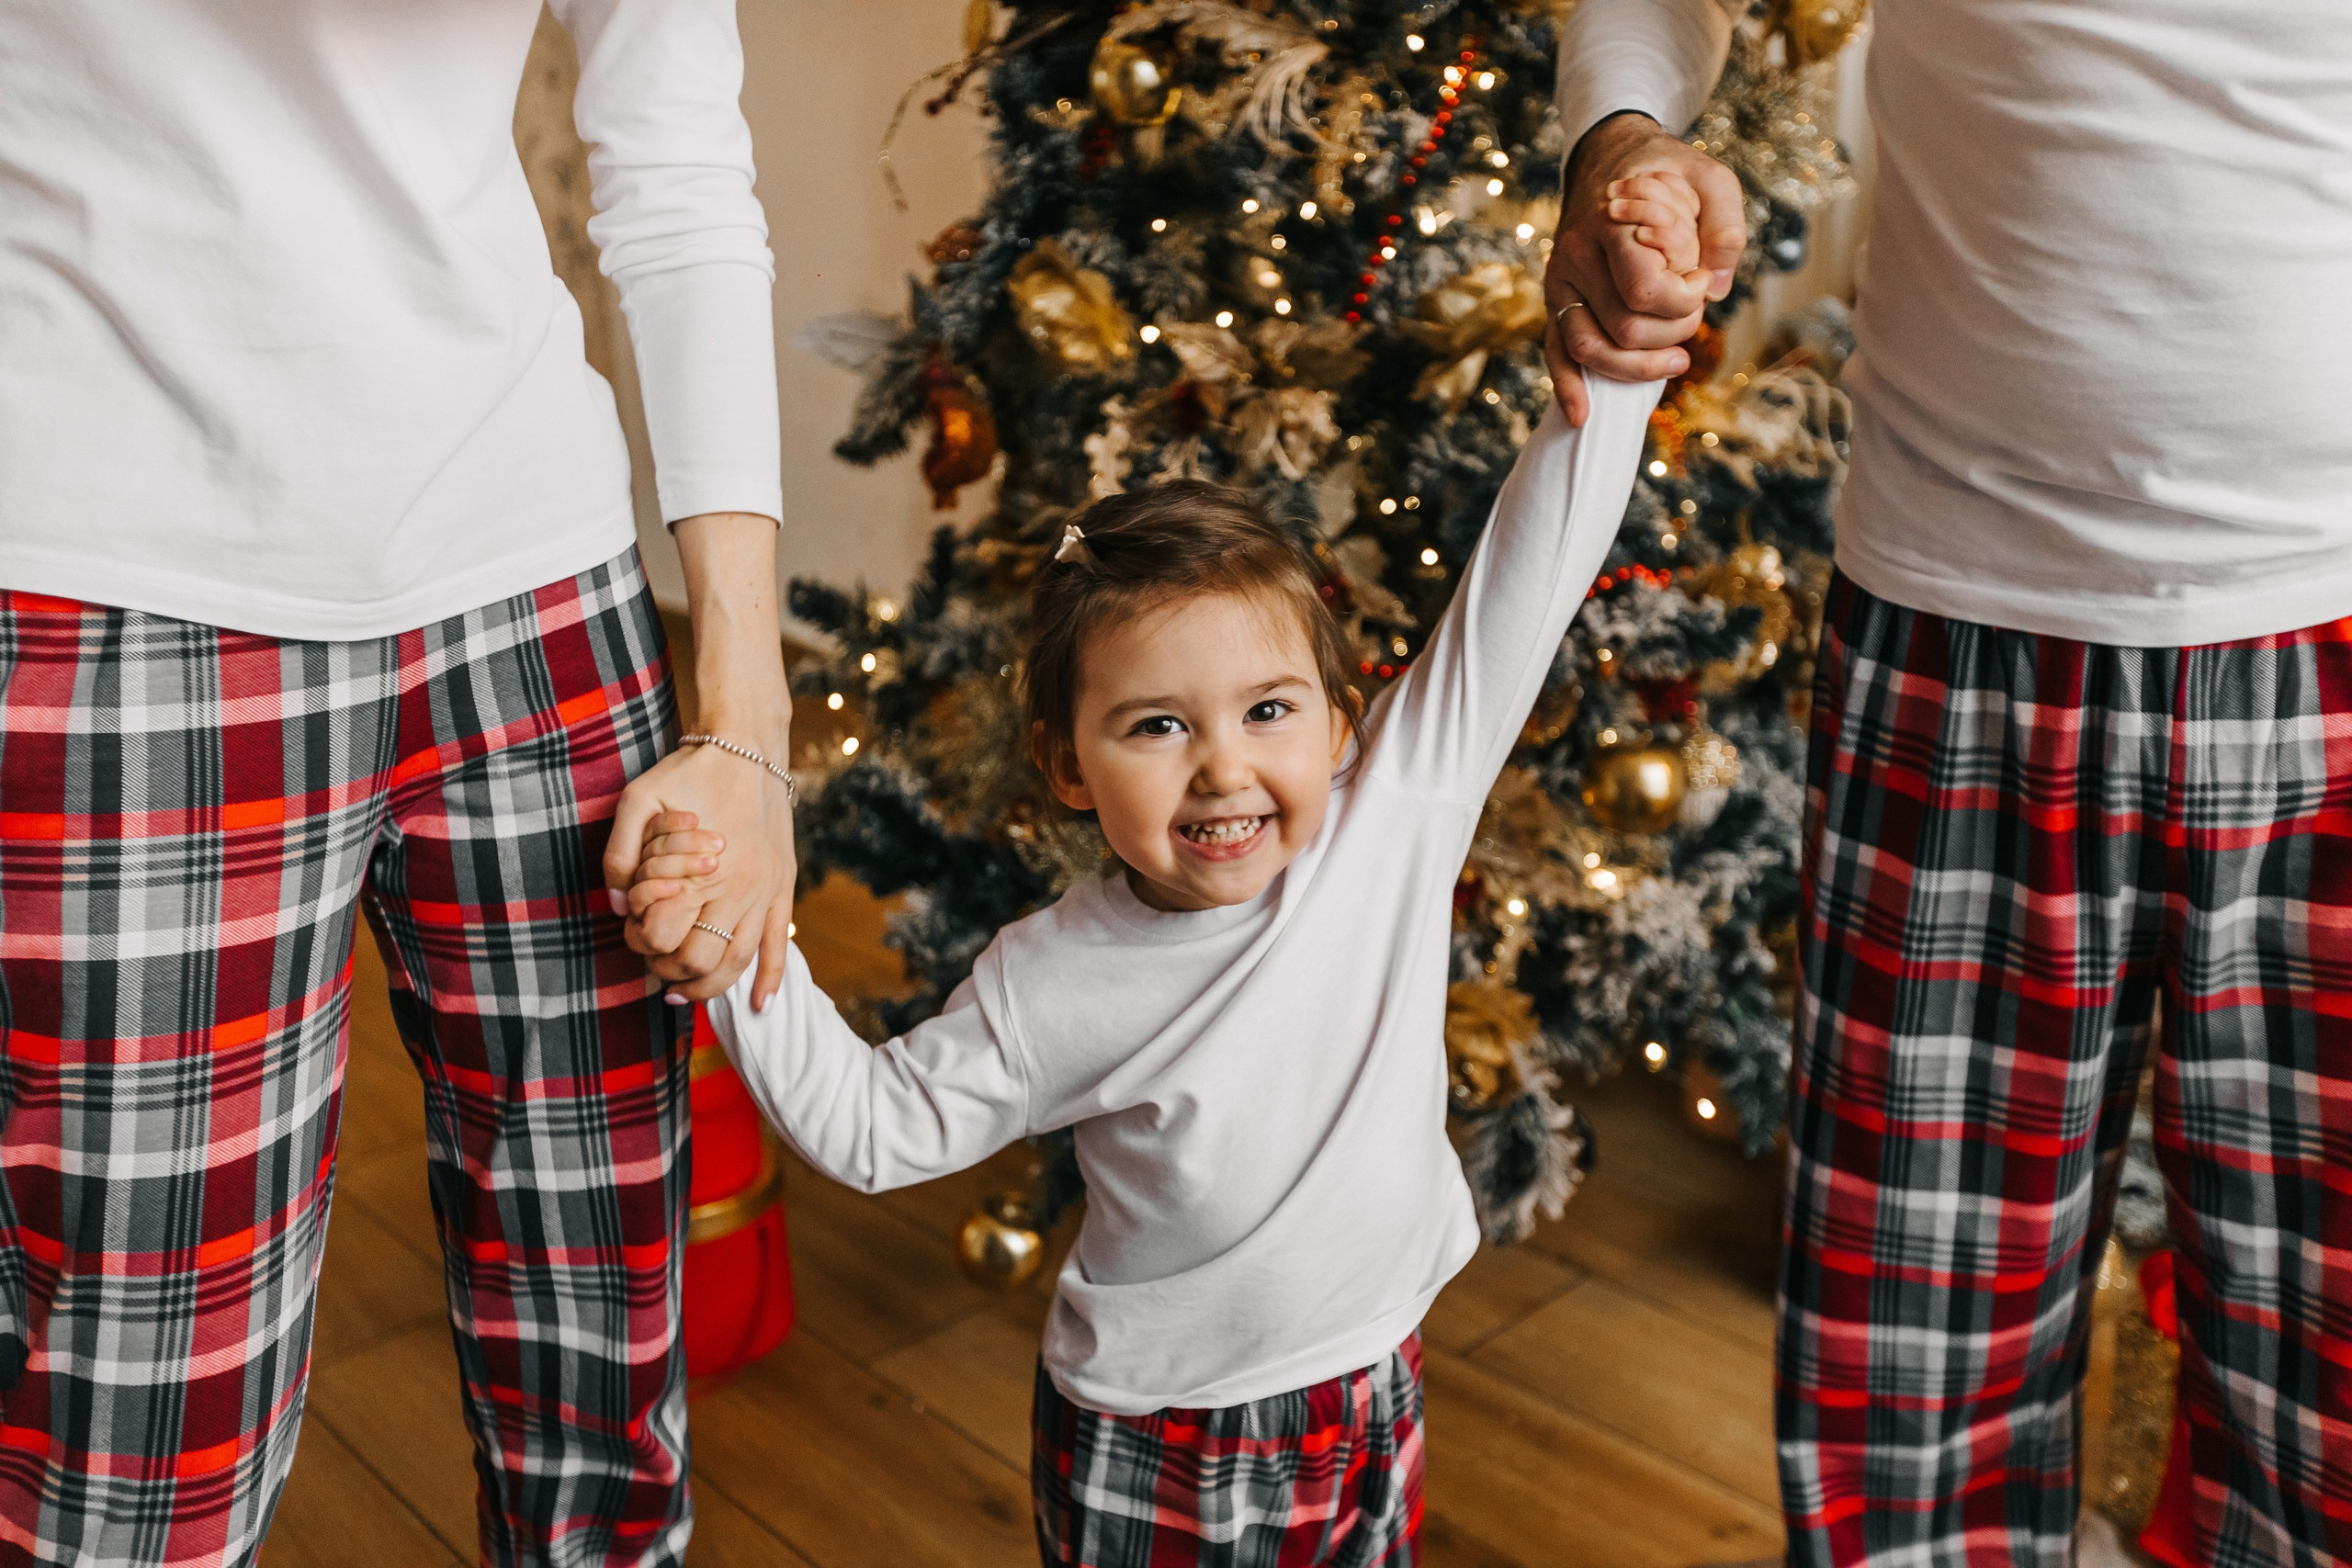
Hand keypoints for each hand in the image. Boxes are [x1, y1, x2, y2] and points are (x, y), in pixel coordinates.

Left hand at [606, 743, 794, 1006]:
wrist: (747, 746)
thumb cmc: (688, 774)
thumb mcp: (638, 799)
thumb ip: (619, 853)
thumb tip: (615, 905)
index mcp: (697, 869)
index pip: (663, 935)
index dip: (641, 941)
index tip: (633, 930)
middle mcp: (735, 888)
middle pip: (699, 960)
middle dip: (670, 971)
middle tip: (654, 964)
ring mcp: (763, 891)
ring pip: (738, 962)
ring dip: (710, 988)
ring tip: (684, 994)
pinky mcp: (781, 888)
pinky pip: (778, 944)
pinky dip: (770, 979)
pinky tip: (759, 1005)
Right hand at [1545, 111, 1745, 425]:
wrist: (1608, 160)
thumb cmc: (1665, 173)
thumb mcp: (1709, 177)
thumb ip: (1725, 224)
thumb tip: (1720, 287)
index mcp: (1610, 224)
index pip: (1646, 291)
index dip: (1686, 301)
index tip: (1705, 282)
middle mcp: (1576, 257)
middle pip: (1626, 328)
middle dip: (1674, 332)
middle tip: (1696, 309)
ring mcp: (1561, 283)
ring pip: (1591, 349)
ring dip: (1639, 368)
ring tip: (1677, 359)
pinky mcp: (1557, 302)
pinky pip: (1556, 351)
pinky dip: (1568, 387)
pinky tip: (1582, 416)